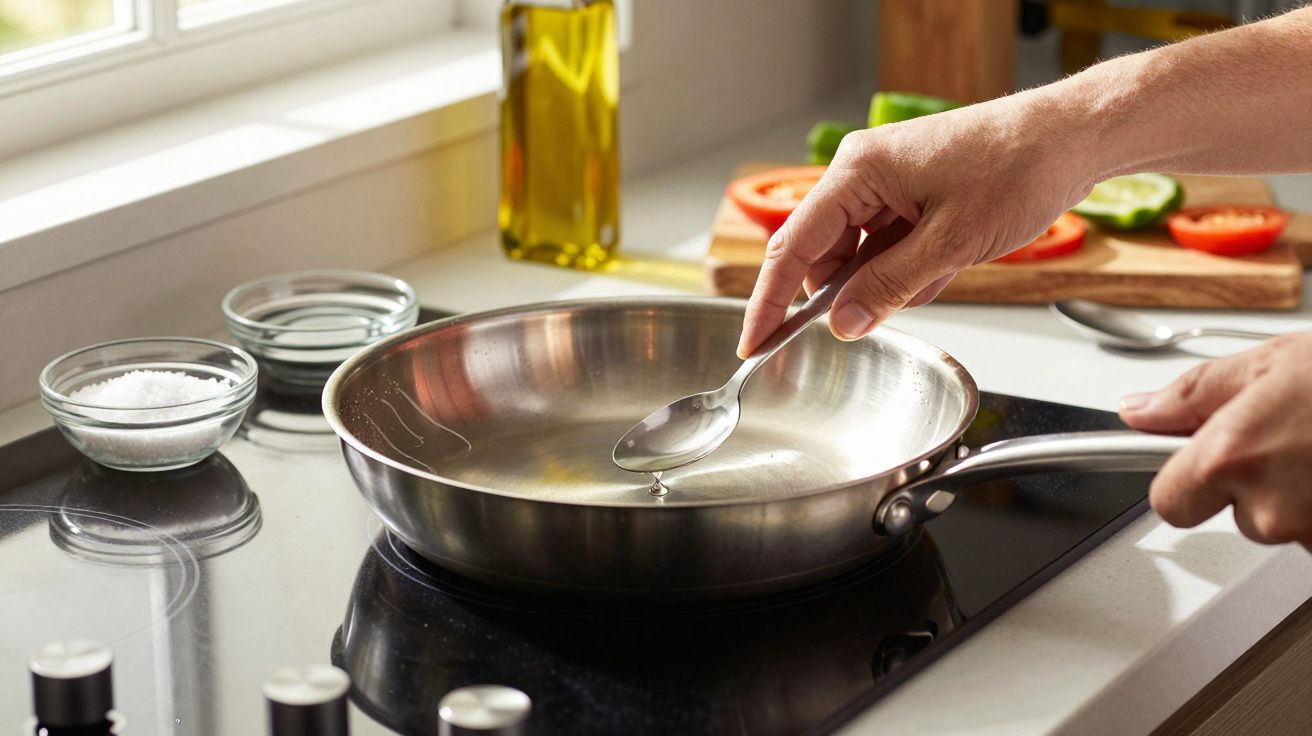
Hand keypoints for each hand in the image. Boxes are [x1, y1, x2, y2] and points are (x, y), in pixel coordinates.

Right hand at [737, 91, 1097, 357]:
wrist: (1072, 137)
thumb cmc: (1018, 167)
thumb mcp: (951, 242)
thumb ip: (889, 287)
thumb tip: (843, 323)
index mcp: (858, 171)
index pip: (793, 246)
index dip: (770, 301)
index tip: (754, 342)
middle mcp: (863, 173)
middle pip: (825, 254)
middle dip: (852, 291)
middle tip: (885, 311)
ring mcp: (887, 184)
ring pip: (861, 256)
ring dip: (891, 280)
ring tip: (942, 267)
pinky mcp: (910, 195)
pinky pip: (889, 247)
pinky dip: (912, 268)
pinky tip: (948, 259)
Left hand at [1119, 332, 1311, 549]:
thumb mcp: (1268, 363)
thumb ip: (1193, 394)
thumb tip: (1140, 412)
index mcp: (1230, 457)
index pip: (1168, 502)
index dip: (1184, 480)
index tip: (1196, 464)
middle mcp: (1268, 507)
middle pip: (1232, 513)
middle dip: (1251, 484)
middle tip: (1287, 441)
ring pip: (1279, 522)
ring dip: (1294, 494)